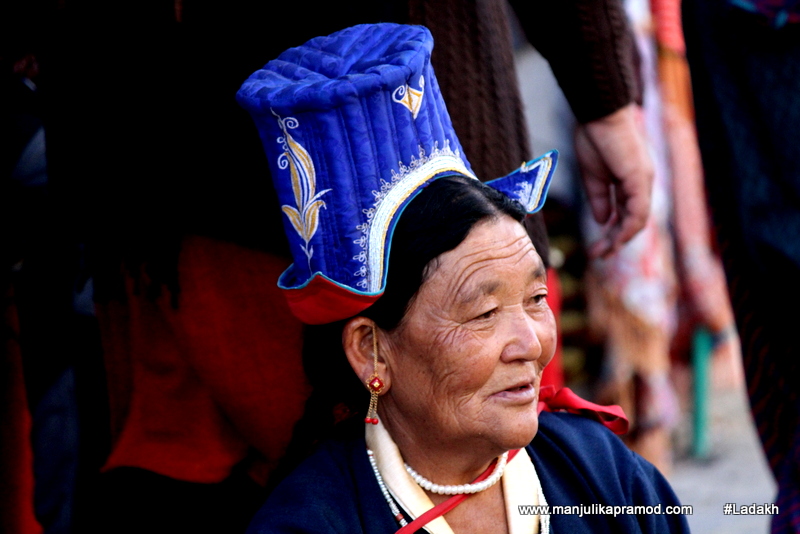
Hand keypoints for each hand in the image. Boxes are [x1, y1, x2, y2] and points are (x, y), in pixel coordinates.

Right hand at [574, 103, 653, 257]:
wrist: (598, 113)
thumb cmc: (593, 137)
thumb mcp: (593, 176)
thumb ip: (599, 199)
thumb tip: (602, 221)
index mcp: (630, 181)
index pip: (626, 214)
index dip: (612, 232)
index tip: (596, 245)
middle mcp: (641, 183)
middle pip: (633, 221)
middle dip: (616, 241)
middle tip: (599, 256)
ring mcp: (643, 181)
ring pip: (638, 220)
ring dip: (621, 240)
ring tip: (604, 253)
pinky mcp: (639, 179)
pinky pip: (637, 211)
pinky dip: (627, 228)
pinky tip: (615, 239)